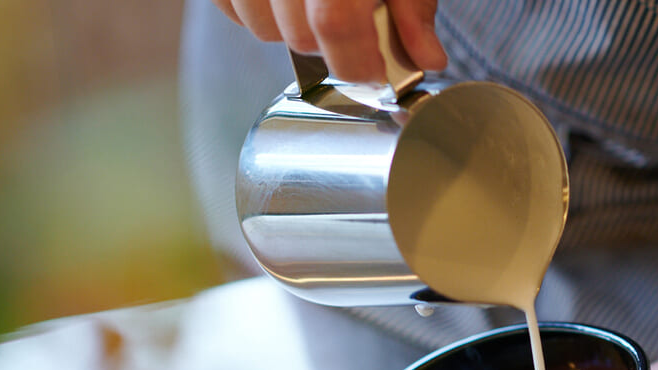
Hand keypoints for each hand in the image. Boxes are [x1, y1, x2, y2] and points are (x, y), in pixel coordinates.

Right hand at [210, 0, 446, 81]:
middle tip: (352, 36)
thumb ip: (412, 5)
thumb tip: (425, 57)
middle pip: (296, 31)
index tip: (372, 76)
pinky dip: (258, 14)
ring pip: (260, 26)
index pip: (333, 20)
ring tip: (315, 7)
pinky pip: (232, 8)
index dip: (354, 60)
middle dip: (329, 49)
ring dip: (291, 32)